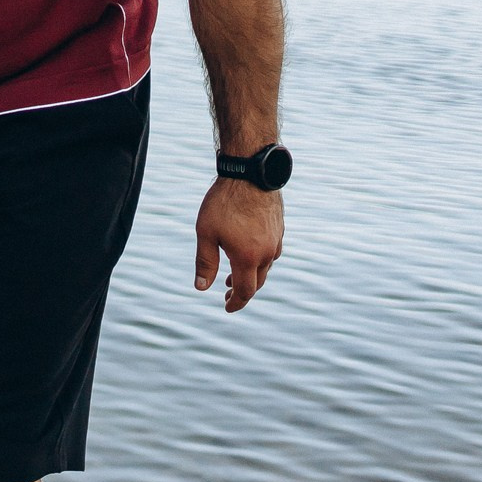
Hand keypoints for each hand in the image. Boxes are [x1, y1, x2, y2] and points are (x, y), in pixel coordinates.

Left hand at [194, 176, 281, 311]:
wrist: (251, 173)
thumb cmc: (224, 202)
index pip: (245, 291)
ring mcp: (276, 240)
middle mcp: (267, 253)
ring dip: (251, 275)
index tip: (227, 308)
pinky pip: (272, 252)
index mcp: (248, 257)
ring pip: (266, 267)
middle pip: (257, 282)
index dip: (236, 303)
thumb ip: (205, 262)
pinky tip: (250, 254)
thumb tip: (202, 288)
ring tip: (234, 276)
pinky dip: (260, 260)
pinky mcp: (279, 228)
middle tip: (227, 294)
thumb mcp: (206, 233)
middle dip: (242, 292)